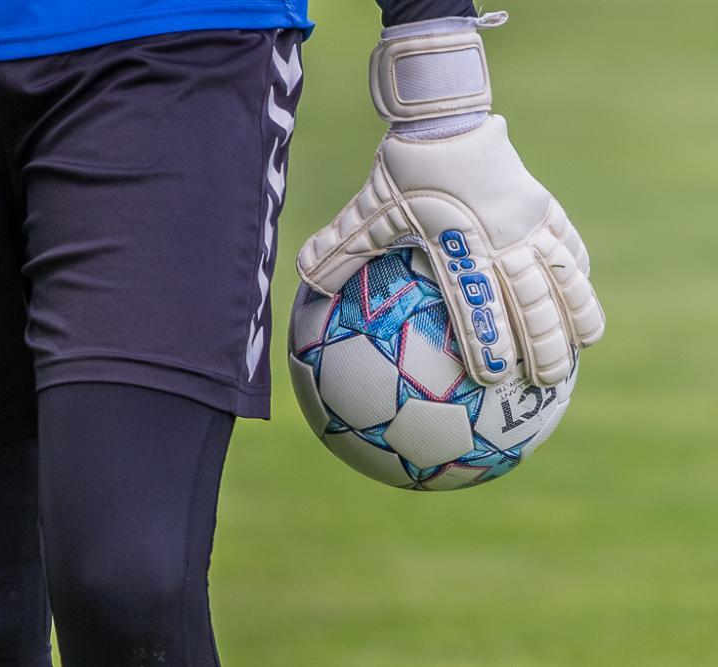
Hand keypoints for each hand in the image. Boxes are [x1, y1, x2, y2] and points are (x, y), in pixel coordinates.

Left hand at [296, 13, 604, 386]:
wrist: (443, 118)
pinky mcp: (540, 204)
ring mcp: (526, 223)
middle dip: (541, 345)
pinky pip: (566, 240)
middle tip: (546, 383)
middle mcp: (499, 242)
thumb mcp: (367, 210)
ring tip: (585, 345)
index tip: (493, 379)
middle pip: (529, 303)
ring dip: (574, 312)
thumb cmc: (403, 168)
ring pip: (560, 276)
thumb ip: (338, 247)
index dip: (487, 344)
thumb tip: (301, 276)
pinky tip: (583, 285)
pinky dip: (576, 267)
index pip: (476, 307)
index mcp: (456, 250)